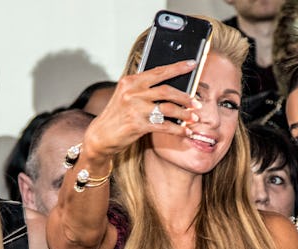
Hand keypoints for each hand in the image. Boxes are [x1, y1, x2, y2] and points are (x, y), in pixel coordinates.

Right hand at [83, 60, 200, 162]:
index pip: (158, 71)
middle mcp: (132, 92)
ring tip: (194, 119)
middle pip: (167, 90)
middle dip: (185, 97)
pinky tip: (185, 132)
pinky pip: (164, 126)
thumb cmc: (117, 116)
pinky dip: (178, 129)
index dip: (177, 67)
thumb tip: (172, 89)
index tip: (192, 64)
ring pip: (168, 108)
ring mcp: (135, 108)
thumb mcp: (127, 97)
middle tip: (197, 103)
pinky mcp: (137, 125)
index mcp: (131, 81)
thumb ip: (144, 89)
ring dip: (185, 114)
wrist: (100, 136)